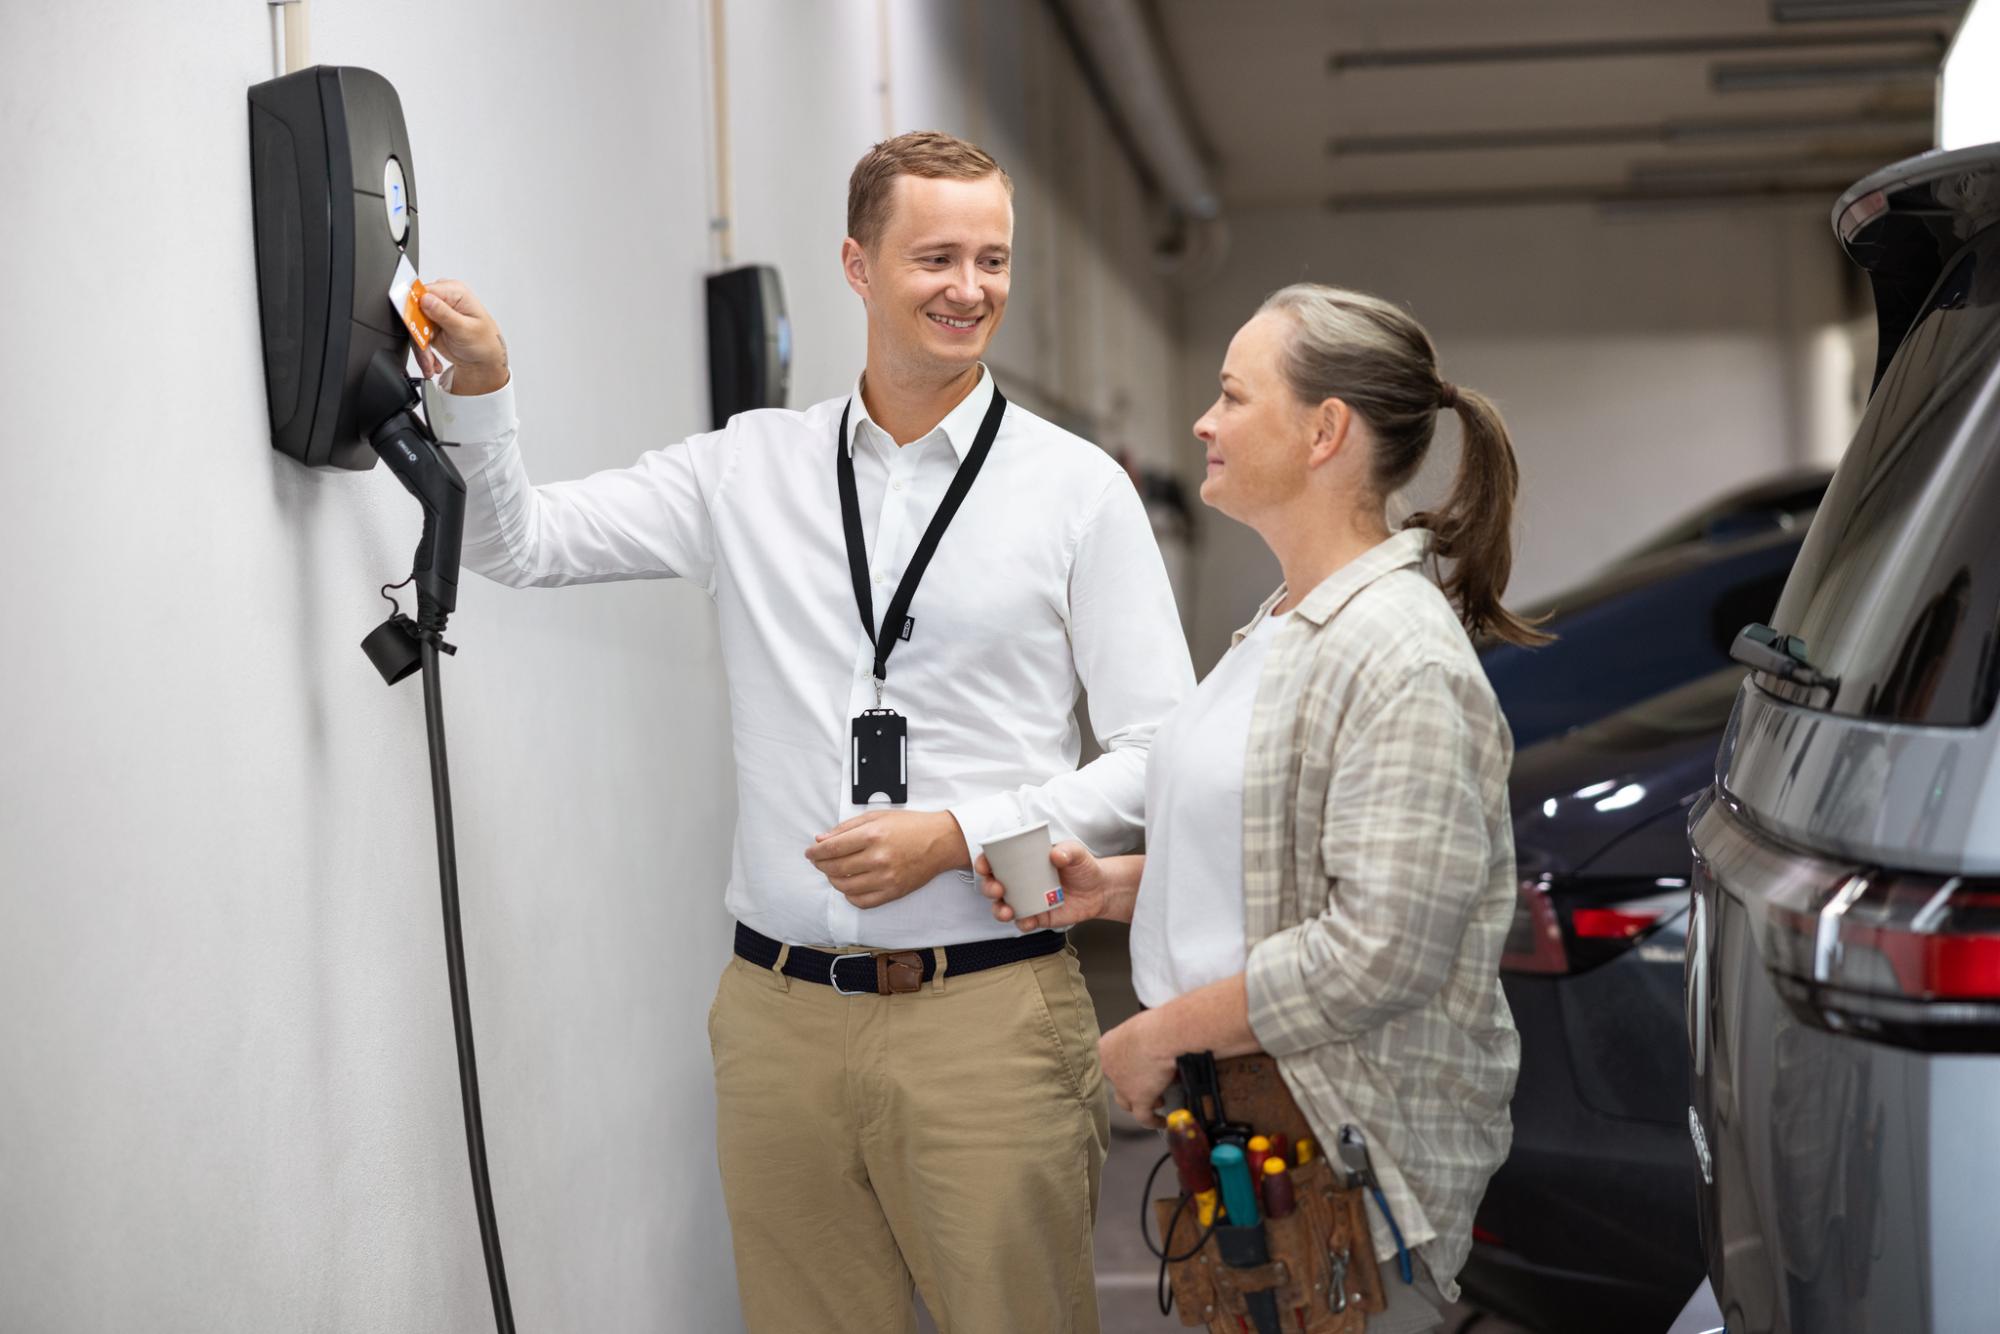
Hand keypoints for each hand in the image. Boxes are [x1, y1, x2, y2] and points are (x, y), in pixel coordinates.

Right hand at [415, 279, 508, 392]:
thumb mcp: (465, 329)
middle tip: (425, 354)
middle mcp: (443, 299)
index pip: (425, 291)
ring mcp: (435, 312)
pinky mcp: (429, 325)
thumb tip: (425, 299)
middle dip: (418, 334)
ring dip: (421, 348)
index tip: (413, 325)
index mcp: (455, 292)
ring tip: (431, 363)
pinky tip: (432, 362)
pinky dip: (423, 351)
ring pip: (414, 326)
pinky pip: (417, 336)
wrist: (484, 360)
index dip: (415, 306)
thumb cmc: (484, 342)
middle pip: (416, 309)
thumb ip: (444, 313)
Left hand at [805, 810, 968, 909]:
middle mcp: (878, 857)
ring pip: (845, 887)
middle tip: (819, 861)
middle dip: (821, 865)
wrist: (940, 841)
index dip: (815, 852)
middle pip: (835, 868)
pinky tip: (850, 886)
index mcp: (873, 835)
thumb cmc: (910, 826)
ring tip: (834, 872)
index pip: (832, 848)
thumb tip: (821, 839)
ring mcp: (886, 878)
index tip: (810, 853)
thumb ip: (847, 827)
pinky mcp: (893, 892)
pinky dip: (850, 896)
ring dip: (833, 880)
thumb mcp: (877, 816)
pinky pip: (862, 901)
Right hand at [979, 841, 1104, 931]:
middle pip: (992, 886)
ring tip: (1007, 911)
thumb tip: (1056, 855)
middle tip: (998, 889)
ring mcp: (1025, 900)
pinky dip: (1022, 923)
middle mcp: (1018, 882)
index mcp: (1021, 862)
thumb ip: (1068, 851)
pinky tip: (1028, 920)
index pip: (995, 861)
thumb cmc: (1082, 866)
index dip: (983, 863)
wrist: (1098, 890)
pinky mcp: (1037, 916)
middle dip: (988, 888)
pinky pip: (1023, 922)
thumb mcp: (1076, 853)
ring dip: (999, 910)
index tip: (984, 866)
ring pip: (1002, 907)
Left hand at [1099, 1012, 1179, 1127]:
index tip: (1134, 1069)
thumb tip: (1154, 1048)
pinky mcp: (1139, 1099)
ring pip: (1126, 1102)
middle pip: (1116, 1083)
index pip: (1109, 1062)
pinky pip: (1143, 1116)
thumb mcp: (1140, 1027)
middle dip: (1130, 1086)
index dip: (1123, 1067)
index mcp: (1106, 1047)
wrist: (1162, 1035)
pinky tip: (1161, 1122)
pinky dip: (1152, 1120)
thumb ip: (1140, 1041)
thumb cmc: (1155, 1023)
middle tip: (1145, 1083)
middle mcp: (1109, 1068)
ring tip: (1158, 1100)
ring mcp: (1122, 1086)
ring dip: (1141, 1102)